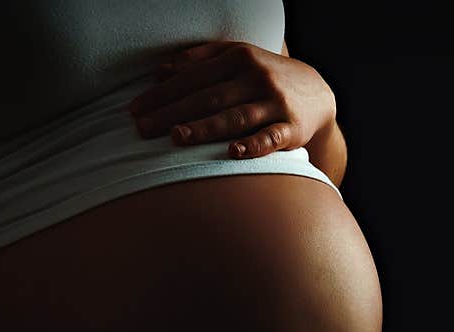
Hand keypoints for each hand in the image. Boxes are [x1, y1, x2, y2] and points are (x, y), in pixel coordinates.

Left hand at [128, 41, 336, 158]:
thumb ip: (199, 60)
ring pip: (235, 117)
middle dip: (173, 113)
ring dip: (205, 128)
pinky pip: (271, 138)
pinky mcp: (293, 128)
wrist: (317, 93)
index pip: (193, 78)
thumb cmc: (266, 76)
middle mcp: (257, 78)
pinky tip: (233, 153)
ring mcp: (276, 104)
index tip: (135, 110)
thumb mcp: (237, 57)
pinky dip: (254, 146)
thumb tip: (159, 71)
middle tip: (143, 129)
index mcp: (239, 59)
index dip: (162, 94)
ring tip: (176, 138)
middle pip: (208, 97)